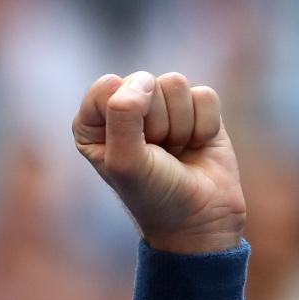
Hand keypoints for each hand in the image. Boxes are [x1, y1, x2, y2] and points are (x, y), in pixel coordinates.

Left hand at [71, 70, 244, 255]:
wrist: (200, 218)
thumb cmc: (153, 194)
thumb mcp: (125, 161)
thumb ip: (122, 115)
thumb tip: (143, 80)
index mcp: (93, 122)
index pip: (107, 87)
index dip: (126, 115)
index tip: (133, 148)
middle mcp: (125, 108)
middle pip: (145, 82)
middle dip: (157, 123)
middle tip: (158, 154)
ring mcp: (162, 107)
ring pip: (176, 84)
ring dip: (181, 125)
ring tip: (176, 151)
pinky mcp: (196, 109)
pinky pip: (204, 95)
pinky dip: (204, 125)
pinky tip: (196, 146)